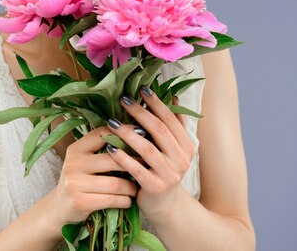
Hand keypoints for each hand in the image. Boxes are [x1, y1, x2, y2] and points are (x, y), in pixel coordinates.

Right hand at [48, 126, 137, 226]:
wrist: (59, 209)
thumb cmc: (79, 182)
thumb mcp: (83, 162)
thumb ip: (101, 150)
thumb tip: (133, 134)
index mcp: (75, 149)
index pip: (102, 134)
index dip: (124, 132)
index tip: (142, 133)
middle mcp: (73, 163)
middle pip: (112, 159)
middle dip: (134, 164)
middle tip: (147, 167)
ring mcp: (74, 183)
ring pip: (115, 183)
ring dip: (130, 187)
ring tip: (135, 189)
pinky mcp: (80, 201)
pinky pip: (111, 200)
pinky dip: (124, 201)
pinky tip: (128, 201)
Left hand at [105, 86, 194, 218]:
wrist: (166, 206)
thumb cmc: (164, 170)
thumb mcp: (173, 149)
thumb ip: (174, 125)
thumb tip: (173, 96)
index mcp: (186, 145)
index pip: (171, 119)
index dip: (156, 103)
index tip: (142, 89)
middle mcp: (181, 159)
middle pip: (159, 130)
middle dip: (140, 113)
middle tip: (123, 100)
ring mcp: (170, 174)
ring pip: (147, 148)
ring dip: (128, 133)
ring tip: (111, 122)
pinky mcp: (155, 187)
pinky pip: (136, 169)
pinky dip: (122, 157)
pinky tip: (109, 147)